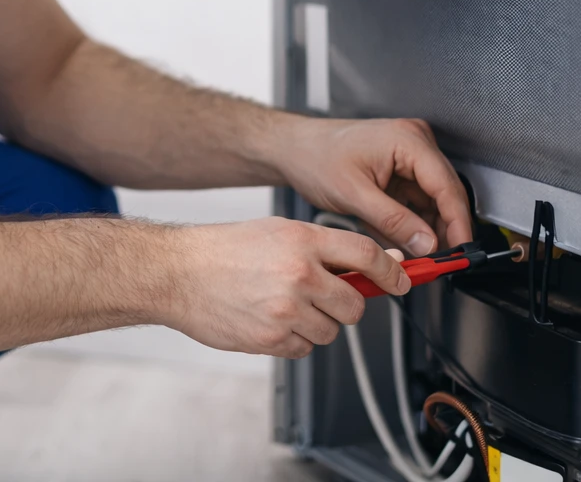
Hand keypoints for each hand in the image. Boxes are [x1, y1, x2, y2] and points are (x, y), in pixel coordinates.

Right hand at [156, 217, 410, 358]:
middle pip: (355, 305)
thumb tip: (378, 260)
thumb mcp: (280, 231)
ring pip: (331, 331)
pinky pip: (304, 349)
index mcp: (303, 241)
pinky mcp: (271, 339)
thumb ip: (328, 247)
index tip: (402, 279)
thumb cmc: (224, 249)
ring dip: (317, 323)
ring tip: (285, 303)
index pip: (367, 255)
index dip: (392, 270)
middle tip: (326, 295)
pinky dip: (294, 339)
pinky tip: (269, 319)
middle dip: (347, 305)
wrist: (177, 272)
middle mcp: (299, 275)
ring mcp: (285, 310)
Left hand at [274, 118, 472, 256]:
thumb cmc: (315, 157)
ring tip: (419, 258)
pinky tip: (404, 243)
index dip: (458, 222)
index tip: (462, 250)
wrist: (294, 149)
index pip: (447, 186)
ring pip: (433, 201)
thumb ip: (394, 221)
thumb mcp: (354, 194)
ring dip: (427, 230)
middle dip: (444, 230)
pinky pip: (416, 201)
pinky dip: (412, 224)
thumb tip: (426, 243)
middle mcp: (414, 143)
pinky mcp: (400, 169)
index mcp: (408, 140)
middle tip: (441, 262)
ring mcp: (409, 156)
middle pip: (445, 194)